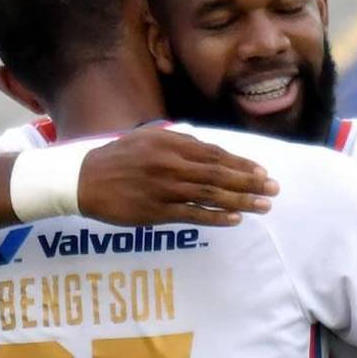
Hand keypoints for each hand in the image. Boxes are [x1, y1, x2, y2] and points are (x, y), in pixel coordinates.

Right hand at [78, 127, 277, 227]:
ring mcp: (164, 189)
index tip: (262, 171)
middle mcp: (170, 164)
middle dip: (249, 182)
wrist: (83, 180)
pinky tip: (235, 220)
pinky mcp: (156, 212)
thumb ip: (178, 141)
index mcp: (170, 144)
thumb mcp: (147, 137)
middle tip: (273, 189)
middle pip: (218, 174)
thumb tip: (207, 149)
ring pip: (210, 195)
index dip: (241, 164)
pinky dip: (215, 217)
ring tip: (264, 206)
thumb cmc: (117, 157)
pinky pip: (192, 215)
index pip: (214, 154)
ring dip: (240, 201)